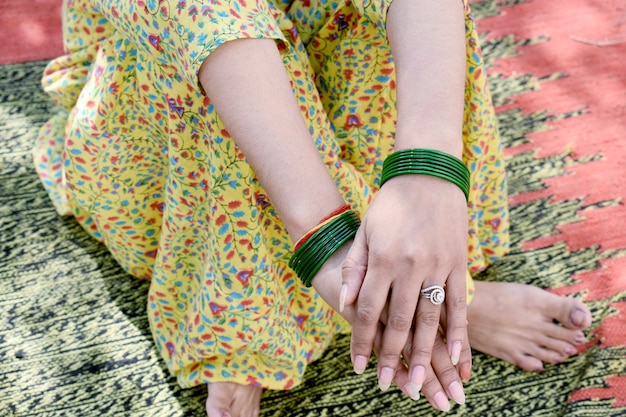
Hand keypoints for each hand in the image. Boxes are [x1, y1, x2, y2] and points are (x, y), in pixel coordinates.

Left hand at [341, 173, 470, 392]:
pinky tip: (454, 357)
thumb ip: (356, 268)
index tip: (358, 366)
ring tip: (417, 382)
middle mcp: (409, 266)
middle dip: (390, 356)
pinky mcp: (458, 264)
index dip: (362, 340)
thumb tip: (347, 303)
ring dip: (423, 354)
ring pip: (429, 319)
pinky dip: (457, 332)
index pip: (369, 309)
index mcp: (382, 259)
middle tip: (387, 384)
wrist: (427, 176)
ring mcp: (437, 266)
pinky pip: (459, 303)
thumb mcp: (365, 232)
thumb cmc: (390, 205)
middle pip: (398, 321)